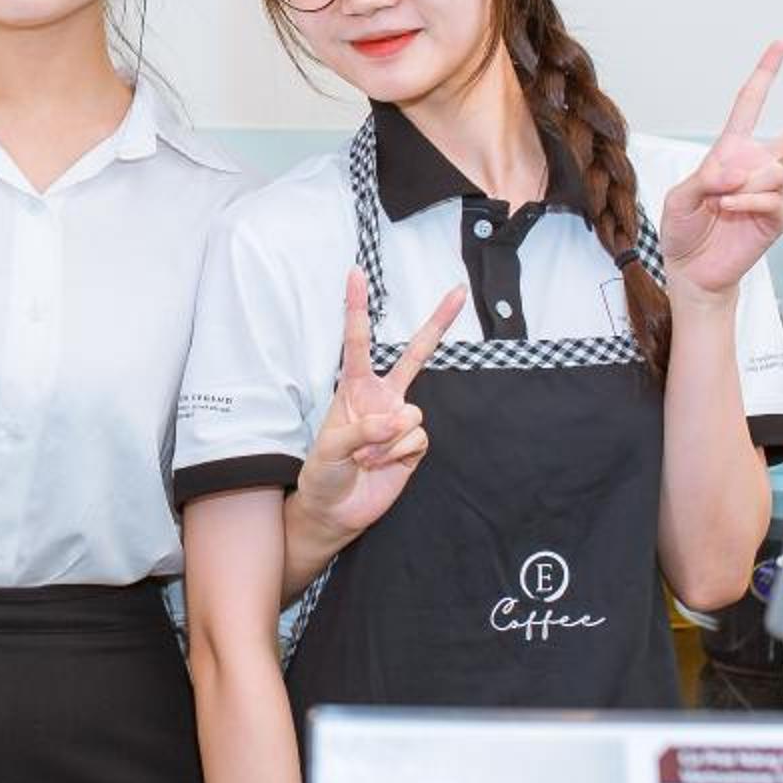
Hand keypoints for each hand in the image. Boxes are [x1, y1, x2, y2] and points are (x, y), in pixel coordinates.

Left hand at [293, 270, 464, 545]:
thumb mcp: (330, 449)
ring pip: (413, 415)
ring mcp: (401, 420)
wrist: (336, 509)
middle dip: (438, 323)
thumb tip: (399, 420)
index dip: (356, 308)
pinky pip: (418, 439)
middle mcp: (382, 398)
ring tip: (364, 458)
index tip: (354, 272)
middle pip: (416, 355)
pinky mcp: (414, 445)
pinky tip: (381, 466)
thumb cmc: (324, 472)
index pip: (357, 341)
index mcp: (353, 388)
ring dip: (386, 442)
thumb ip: (362, 431)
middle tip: (459, 291)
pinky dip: (398, 454)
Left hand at [660, 41, 782, 302]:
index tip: (781, 45)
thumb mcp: (680, 197)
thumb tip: (737, 170)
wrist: (693, 271)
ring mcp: (772, 192)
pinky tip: (729, 211)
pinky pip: (770, 198)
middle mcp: (758, 166)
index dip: (766, 75)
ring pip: (774, 170)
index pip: (751, 105)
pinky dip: (745, 203)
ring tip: (720, 203)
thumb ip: (704, 177)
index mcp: (732, 151)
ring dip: (742, 185)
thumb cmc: (685, 231)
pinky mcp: (778, 217)